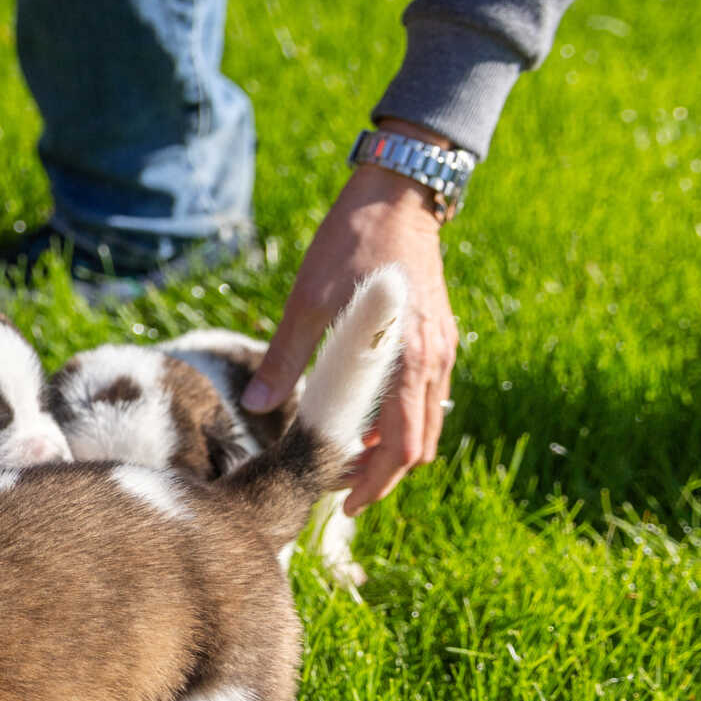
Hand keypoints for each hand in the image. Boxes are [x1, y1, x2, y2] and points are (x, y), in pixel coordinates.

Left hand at [244, 131, 458, 514]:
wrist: (398, 195)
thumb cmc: (349, 242)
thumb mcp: (307, 300)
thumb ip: (285, 356)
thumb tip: (258, 407)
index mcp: (407, 359)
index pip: (398, 446)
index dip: (373, 483)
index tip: (343, 505)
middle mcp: (434, 361)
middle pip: (417, 445)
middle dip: (382, 475)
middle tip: (338, 492)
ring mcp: (442, 350)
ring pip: (425, 423)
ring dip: (391, 448)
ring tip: (345, 459)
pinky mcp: (440, 337)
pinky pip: (427, 396)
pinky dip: (401, 418)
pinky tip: (363, 416)